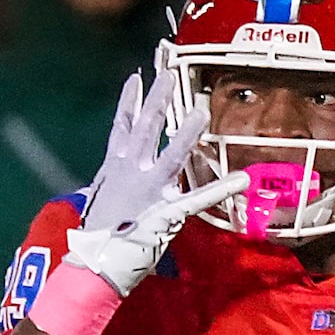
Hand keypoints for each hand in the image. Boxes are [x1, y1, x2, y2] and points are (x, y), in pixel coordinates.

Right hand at [62, 71, 246, 297]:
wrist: (94, 262)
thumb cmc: (96, 237)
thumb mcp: (98, 203)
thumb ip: (107, 188)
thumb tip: (103, 185)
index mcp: (115, 168)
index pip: (122, 127)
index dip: (129, 101)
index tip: (136, 78)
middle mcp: (131, 171)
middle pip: (146, 127)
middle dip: (159, 98)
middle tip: (169, 72)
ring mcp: (150, 189)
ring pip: (171, 153)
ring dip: (187, 131)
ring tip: (202, 110)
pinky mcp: (167, 211)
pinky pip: (199, 198)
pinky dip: (221, 189)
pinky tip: (241, 180)